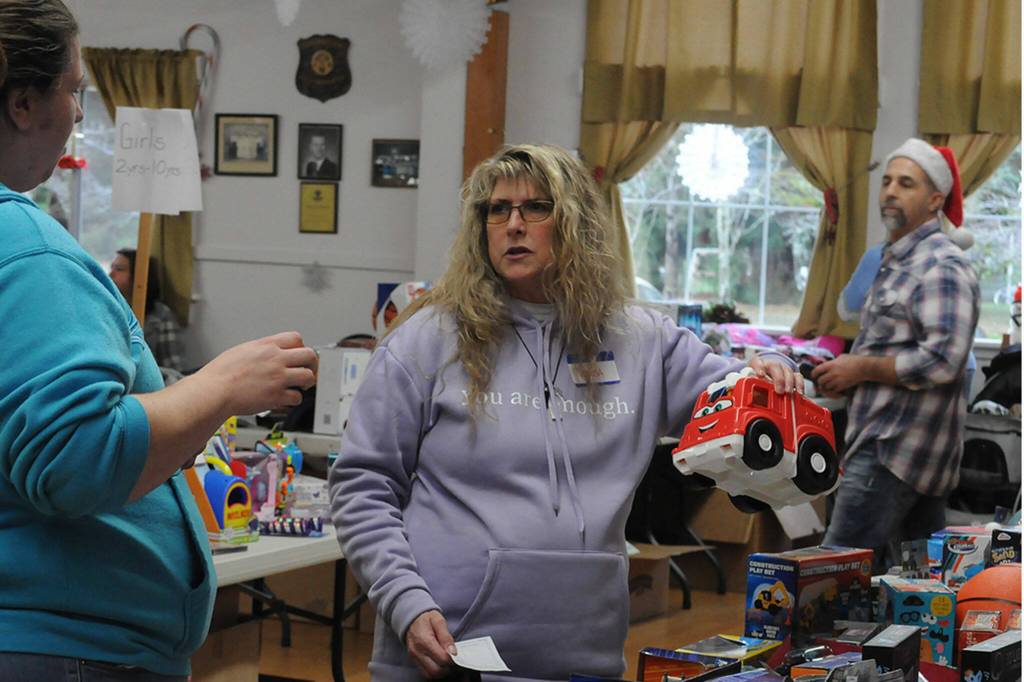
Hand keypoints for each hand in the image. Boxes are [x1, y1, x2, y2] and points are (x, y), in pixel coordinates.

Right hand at [199, 331, 317, 415]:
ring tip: (300, 385)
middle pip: (310, 355)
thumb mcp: (242, 350)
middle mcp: (276, 360)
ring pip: (308, 376)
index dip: (300, 347)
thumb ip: (261, 349)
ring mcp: (278, 378)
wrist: (214, 391)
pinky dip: (294, 399)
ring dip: (306, 382)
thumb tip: (271, 351)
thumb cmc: (221, 373)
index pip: (296, 338)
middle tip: (308, 370)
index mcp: (267, 346)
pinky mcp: (276, 396)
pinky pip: (297, 397)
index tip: (299, 354)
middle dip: (312, 363)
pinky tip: (286, 398)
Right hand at [405, 610, 456, 677]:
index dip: (452, 659)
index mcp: (424, 641)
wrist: (411, 619)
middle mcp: (417, 652)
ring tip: (446, 660)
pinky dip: (434, 671)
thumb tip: (453, 652)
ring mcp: (415, 658)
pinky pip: (426, 673)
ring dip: (441, 671)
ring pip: (431, 675)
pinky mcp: (414, 661)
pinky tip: (439, 662)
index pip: (442, 659)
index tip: (456, 654)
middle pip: (436, 671)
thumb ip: (446, 637)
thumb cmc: (426, 618)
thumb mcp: (438, 621)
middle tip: (452, 658)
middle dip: (447, 667)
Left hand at [748, 356, 802, 394]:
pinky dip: (800, 384)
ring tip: (789, 392)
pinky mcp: (792, 374)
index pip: (757, 363)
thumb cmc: (758, 376)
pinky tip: (799, 393)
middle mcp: (772, 364)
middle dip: (779, 379)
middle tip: (779, 390)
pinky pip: (798, 376)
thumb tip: (750, 396)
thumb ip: (750, 385)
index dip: (759, 368)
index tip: (760, 374)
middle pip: (776, 367)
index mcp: (759, 364)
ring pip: (788, 371)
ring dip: (789, 382)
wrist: (766, 369)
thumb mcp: (751, 379)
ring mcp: (783, 368)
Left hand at [811, 355, 862, 396]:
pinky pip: (833, 391)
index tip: (814, 376)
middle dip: (820, 382)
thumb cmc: (854, 360)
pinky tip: (835, 388)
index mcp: (831, 364)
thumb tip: (826, 364)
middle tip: (821, 382)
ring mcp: (837, 380)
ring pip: (826, 387)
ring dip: (826, 387)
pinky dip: (833, 391)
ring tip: (829, 385)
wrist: (864, 367)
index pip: (816, 371)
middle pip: (820, 381)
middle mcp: (832, 373)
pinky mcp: (843, 386)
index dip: (813, 374)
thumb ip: (832, 361)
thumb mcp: (841, 357)